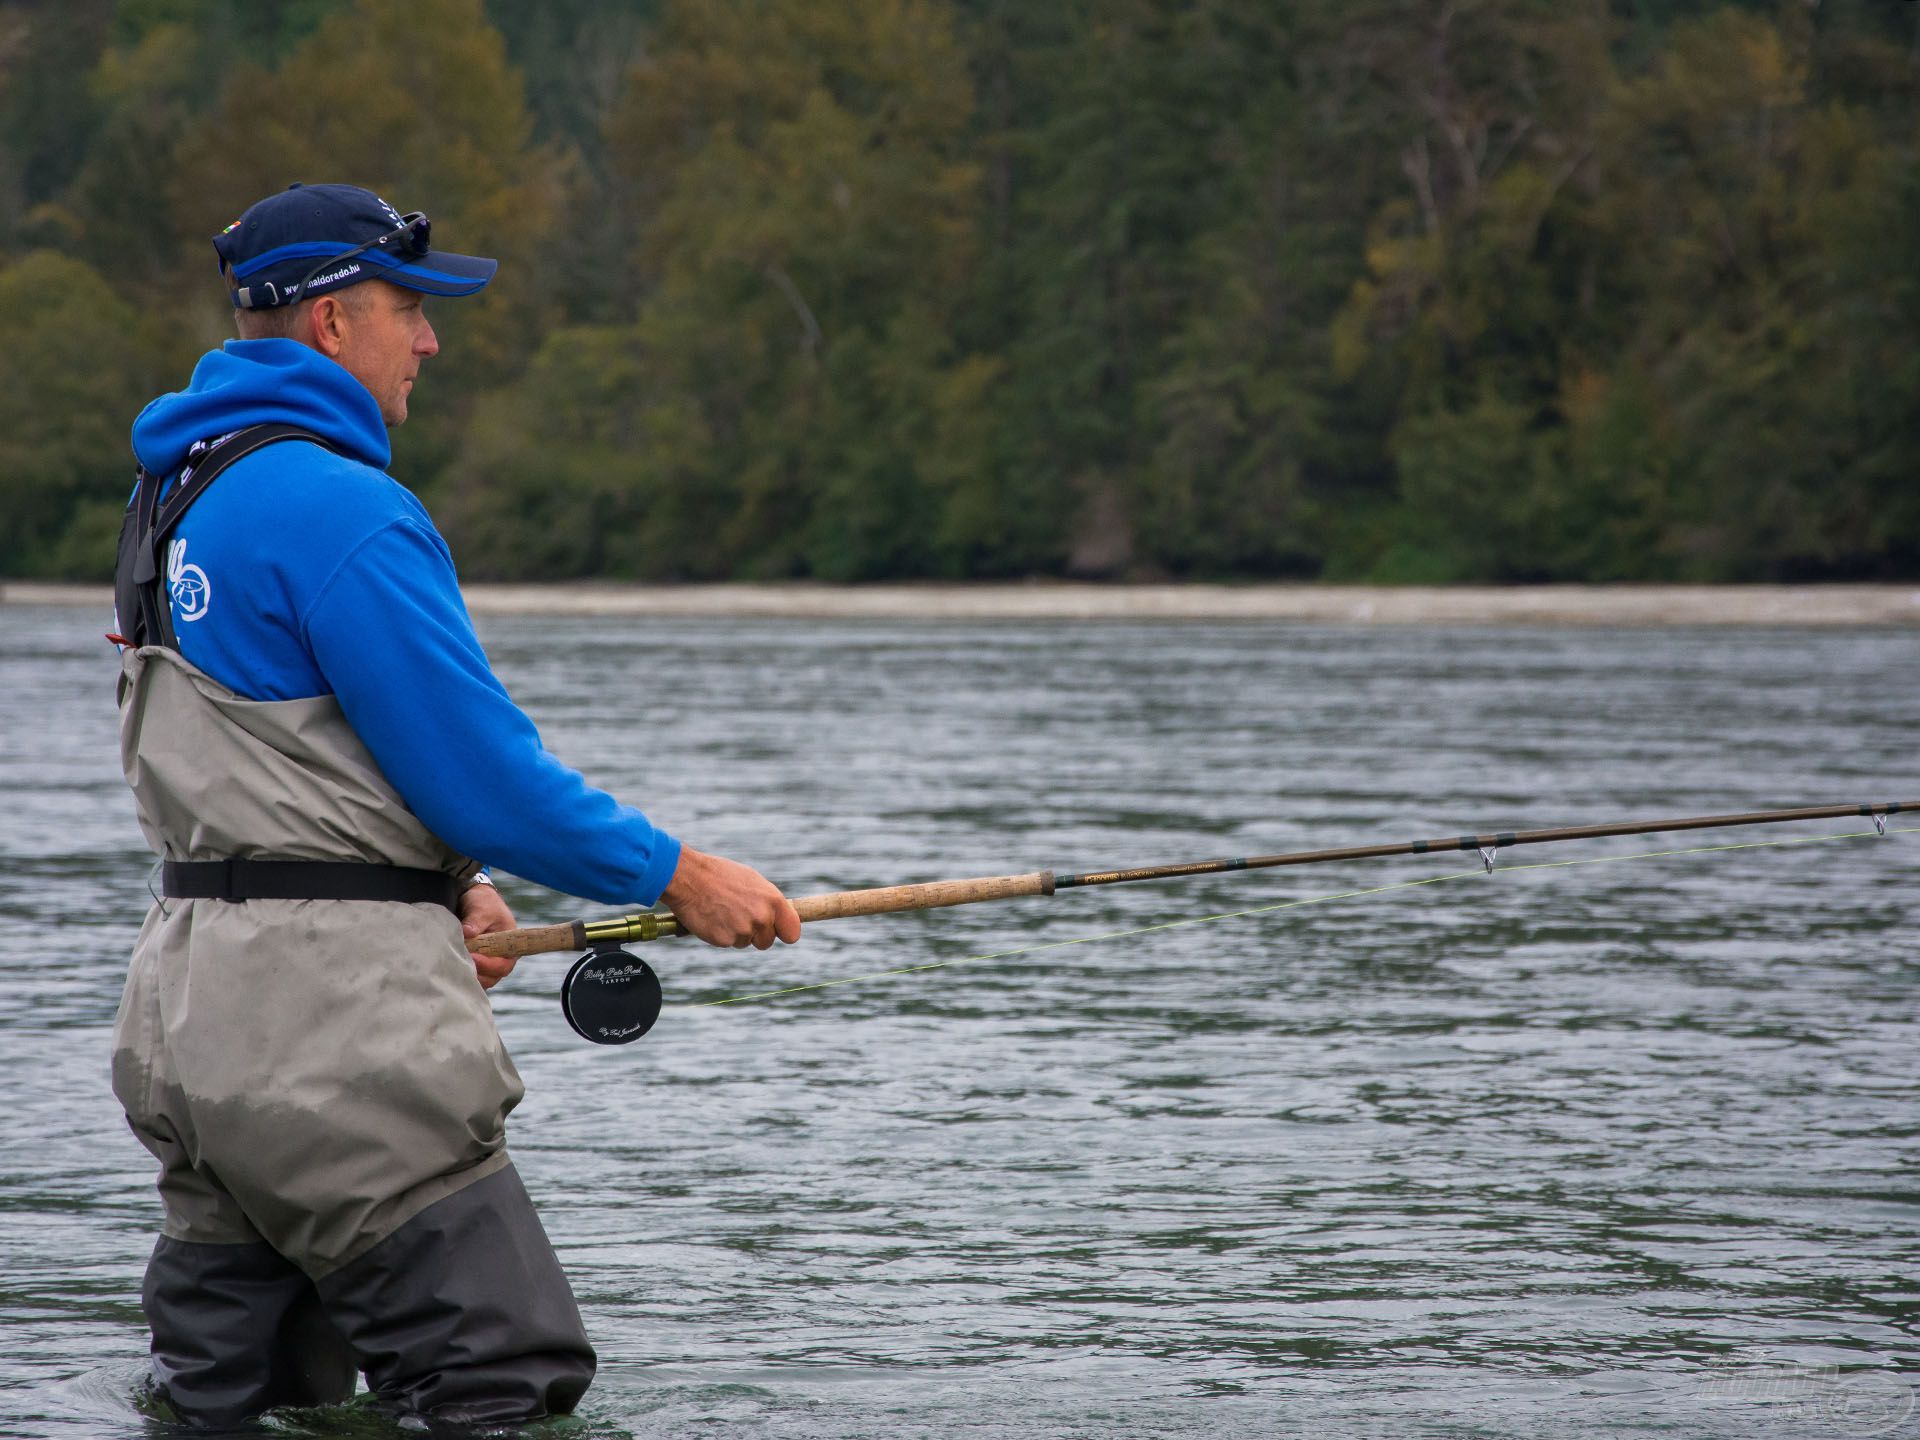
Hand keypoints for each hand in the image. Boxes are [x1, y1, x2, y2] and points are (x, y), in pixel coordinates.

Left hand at [460, 881, 517, 988]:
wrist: (473, 900)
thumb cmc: (483, 903)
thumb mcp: (482, 908)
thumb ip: (476, 920)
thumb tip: (467, 932)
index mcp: (510, 946)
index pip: (503, 965)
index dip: (488, 965)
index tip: (472, 956)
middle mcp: (500, 958)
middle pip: (492, 978)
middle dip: (476, 975)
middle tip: (458, 965)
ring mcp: (487, 963)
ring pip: (480, 981)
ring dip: (467, 977)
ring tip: (452, 967)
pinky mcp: (474, 965)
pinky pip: (469, 977)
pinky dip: (460, 976)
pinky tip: (448, 969)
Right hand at [661, 845, 801, 948]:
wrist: (689, 878)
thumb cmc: (720, 875)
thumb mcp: (752, 881)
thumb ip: (767, 901)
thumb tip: (777, 915)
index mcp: (773, 900)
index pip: (792, 931)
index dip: (784, 932)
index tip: (779, 932)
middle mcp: (762, 918)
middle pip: (767, 941)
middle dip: (756, 934)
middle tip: (739, 916)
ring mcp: (744, 930)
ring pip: (746, 942)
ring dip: (736, 933)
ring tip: (723, 911)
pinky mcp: (725, 940)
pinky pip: (728, 943)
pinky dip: (721, 934)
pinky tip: (713, 917)